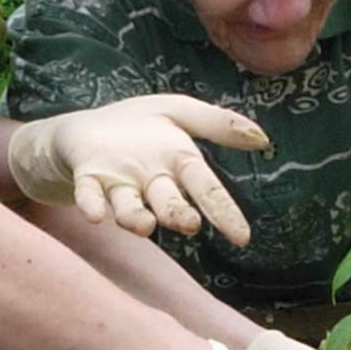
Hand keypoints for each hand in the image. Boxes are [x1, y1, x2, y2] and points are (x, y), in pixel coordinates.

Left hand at [8, 95, 268, 243]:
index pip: (206, 190)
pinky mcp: (87, 178)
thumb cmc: (138, 125)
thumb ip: (218, 123)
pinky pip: (90, 195)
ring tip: (144, 225)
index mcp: (178, 164)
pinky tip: (94, 213)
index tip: (242, 238)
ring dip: (137, 217)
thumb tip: (263, 139)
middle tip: (188, 224)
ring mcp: (119, 184)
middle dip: (178, 214)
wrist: (86, 127)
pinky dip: (92, 204)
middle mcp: (151, 182)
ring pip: (130, 207)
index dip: (224, 212)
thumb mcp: (179, 112)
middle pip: (169, 203)